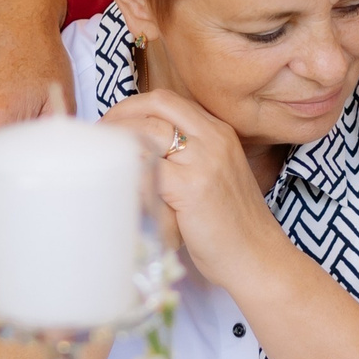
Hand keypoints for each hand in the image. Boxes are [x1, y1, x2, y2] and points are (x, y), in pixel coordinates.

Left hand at [103, 90, 291, 290]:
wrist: (258, 257)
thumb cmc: (231, 226)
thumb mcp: (214, 177)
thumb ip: (186, 159)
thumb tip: (138, 153)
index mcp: (219, 132)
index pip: (168, 101)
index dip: (134, 107)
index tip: (113, 124)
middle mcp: (214, 139)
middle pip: (157, 104)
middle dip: (121, 114)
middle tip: (101, 135)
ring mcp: (205, 161)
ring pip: (148, 131)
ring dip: (119, 141)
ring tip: (103, 157)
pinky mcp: (192, 187)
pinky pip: (147, 168)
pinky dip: (128, 171)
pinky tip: (117, 182)